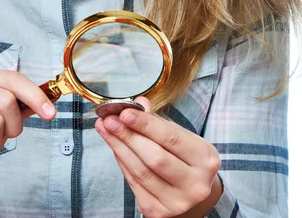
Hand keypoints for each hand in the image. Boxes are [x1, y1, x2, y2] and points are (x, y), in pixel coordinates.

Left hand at [95, 97, 221, 217]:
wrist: (192, 189)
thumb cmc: (185, 157)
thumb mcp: (181, 136)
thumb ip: (158, 121)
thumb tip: (139, 104)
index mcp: (205, 159)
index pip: (171, 138)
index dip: (145, 124)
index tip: (124, 112)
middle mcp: (196, 185)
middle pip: (155, 157)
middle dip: (128, 136)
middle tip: (110, 120)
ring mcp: (178, 202)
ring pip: (141, 172)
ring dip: (119, 148)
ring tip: (105, 129)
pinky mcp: (158, 213)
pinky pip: (134, 184)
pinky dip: (122, 162)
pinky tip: (115, 147)